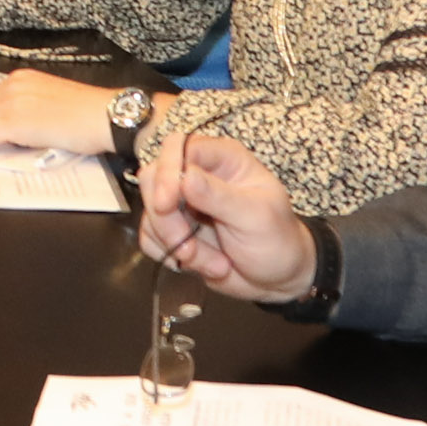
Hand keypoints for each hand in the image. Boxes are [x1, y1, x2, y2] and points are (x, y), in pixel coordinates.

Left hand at [0, 70, 115, 155]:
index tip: (12, 131)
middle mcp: (12, 85)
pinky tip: (24, 146)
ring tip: (26, 143)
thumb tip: (12, 122)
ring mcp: (10, 102)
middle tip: (20, 141)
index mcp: (21, 78)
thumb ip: (26, 104)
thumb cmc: (85, 113)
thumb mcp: (48, 98)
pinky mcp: (11, 121)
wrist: (102, 117)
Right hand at [133, 132, 317, 300]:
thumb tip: (185, 178)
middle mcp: (198, 176)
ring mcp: (183, 204)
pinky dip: (169, 255)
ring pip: (150, 213)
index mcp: (222, 159)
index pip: (179, 147)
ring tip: (216, 263)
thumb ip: (219, 196)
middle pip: (154, 179)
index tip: (167, 204)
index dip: (168, 171)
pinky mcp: (173, 230)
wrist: (277, 278)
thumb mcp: (255, 216)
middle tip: (189, 248)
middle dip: (166, 219)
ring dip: (175, 244)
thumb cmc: (276, 240)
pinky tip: (203, 264)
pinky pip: (149, 237)